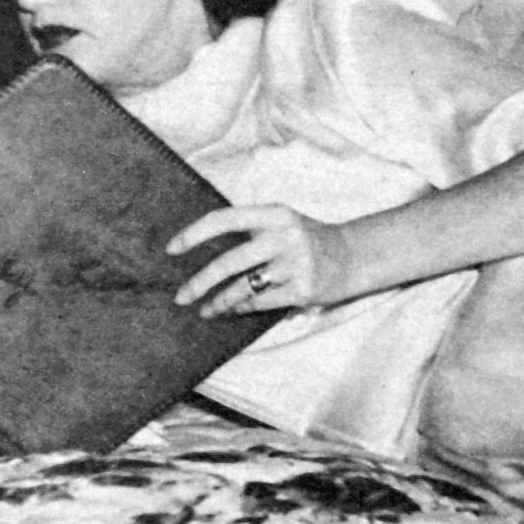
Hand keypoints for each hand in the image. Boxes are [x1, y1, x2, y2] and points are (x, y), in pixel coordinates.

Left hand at [167, 204, 351, 317]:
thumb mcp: (280, 221)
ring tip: (205, 310)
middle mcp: (284, 236)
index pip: (225, 219)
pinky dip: (243, 307)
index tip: (172, 249)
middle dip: (200, 282)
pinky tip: (234, 309)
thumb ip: (248, 228)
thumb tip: (199, 245)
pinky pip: (261, 302)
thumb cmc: (304, 238)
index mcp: (274, 213)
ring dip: (219, 302)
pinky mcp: (303, 289)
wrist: (351, 256)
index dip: (194, 233)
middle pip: (229, 261)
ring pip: (243, 288)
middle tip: (181, 296)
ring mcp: (295, 263)